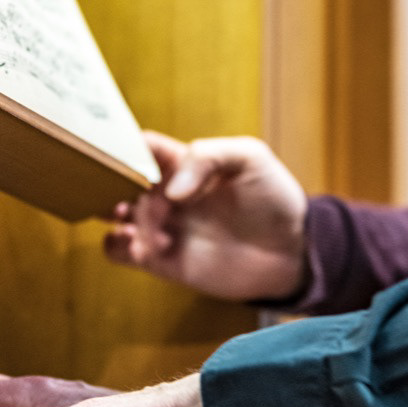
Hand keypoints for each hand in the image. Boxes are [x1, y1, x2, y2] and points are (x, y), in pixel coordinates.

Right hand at [105, 132, 308, 301]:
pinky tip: (142, 246)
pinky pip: (120, 250)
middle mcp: (168, 194)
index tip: (123, 156)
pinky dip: (116, 244)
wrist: (292, 252)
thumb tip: (170, 189)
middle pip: (120, 180)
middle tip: (142, 198)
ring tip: (161, 232)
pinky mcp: (163, 260)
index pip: (141, 146)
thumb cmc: (274, 199)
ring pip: (115, 214)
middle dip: (118, 186)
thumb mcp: (251, 158)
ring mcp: (164, 226)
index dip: (124, 146)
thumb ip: (208, 156)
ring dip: (123, 218)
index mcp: (185, 164)